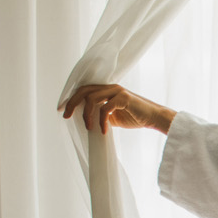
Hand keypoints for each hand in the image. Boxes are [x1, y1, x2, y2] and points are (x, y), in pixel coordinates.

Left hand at [60, 83, 174, 133]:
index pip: (84, 90)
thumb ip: (99, 114)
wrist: (154, 118)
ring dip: (86, 114)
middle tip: (67, 116)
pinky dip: (101, 120)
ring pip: (92, 98)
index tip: (63, 111)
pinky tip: (104, 130)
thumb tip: (84, 119)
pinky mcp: (123, 98)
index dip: (72, 99)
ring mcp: (117, 91)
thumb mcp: (113, 116)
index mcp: (106, 89)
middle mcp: (110, 87)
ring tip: (89, 127)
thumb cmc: (135, 117)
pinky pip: (105, 108)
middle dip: (72, 103)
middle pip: (84, 91)